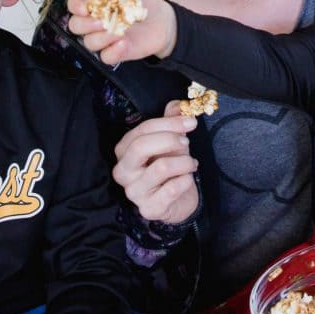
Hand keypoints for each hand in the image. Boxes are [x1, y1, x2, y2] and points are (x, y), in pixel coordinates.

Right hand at [66, 0, 176, 64]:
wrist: (163, 21)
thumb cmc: (144, 5)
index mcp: (95, 4)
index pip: (74, 4)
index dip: (75, 5)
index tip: (85, 7)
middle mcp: (95, 23)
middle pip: (75, 26)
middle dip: (86, 23)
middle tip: (103, 20)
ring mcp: (105, 39)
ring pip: (89, 43)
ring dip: (101, 37)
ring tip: (119, 31)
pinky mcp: (116, 53)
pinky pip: (106, 57)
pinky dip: (113, 51)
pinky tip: (124, 43)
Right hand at [113, 101, 200, 222]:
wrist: (177, 202)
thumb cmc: (170, 169)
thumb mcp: (170, 142)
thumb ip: (171, 122)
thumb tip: (177, 105)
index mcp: (124, 151)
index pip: (141, 130)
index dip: (168, 123)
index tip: (190, 122)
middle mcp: (123, 172)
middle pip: (141, 146)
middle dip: (170, 139)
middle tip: (187, 142)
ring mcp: (134, 192)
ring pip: (161, 167)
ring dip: (184, 162)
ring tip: (191, 164)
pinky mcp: (149, 209)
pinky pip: (172, 189)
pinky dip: (186, 180)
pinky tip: (187, 180)